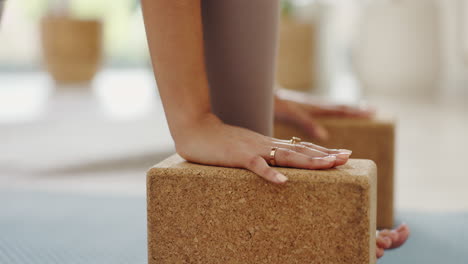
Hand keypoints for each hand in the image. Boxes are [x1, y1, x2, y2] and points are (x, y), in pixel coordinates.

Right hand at [175, 113, 351, 183]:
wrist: (196, 130)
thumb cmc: (219, 142)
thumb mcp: (245, 147)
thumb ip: (261, 154)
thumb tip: (276, 164)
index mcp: (268, 144)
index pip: (301, 148)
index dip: (322, 152)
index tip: (343, 155)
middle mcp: (266, 145)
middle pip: (301, 151)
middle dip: (325, 155)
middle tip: (347, 157)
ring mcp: (254, 150)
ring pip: (287, 156)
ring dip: (309, 161)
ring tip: (330, 165)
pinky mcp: (239, 157)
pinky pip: (257, 167)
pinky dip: (270, 174)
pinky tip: (284, 182)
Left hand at [274, 89, 374, 139]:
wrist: (261, 93)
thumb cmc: (274, 105)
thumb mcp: (290, 115)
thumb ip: (307, 123)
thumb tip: (325, 135)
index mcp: (313, 106)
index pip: (339, 109)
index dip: (355, 111)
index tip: (372, 111)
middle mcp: (313, 104)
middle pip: (339, 106)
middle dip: (356, 109)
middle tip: (374, 109)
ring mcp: (308, 105)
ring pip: (332, 106)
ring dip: (347, 108)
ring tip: (361, 108)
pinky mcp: (302, 107)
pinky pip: (322, 109)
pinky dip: (333, 110)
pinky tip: (333, 112)